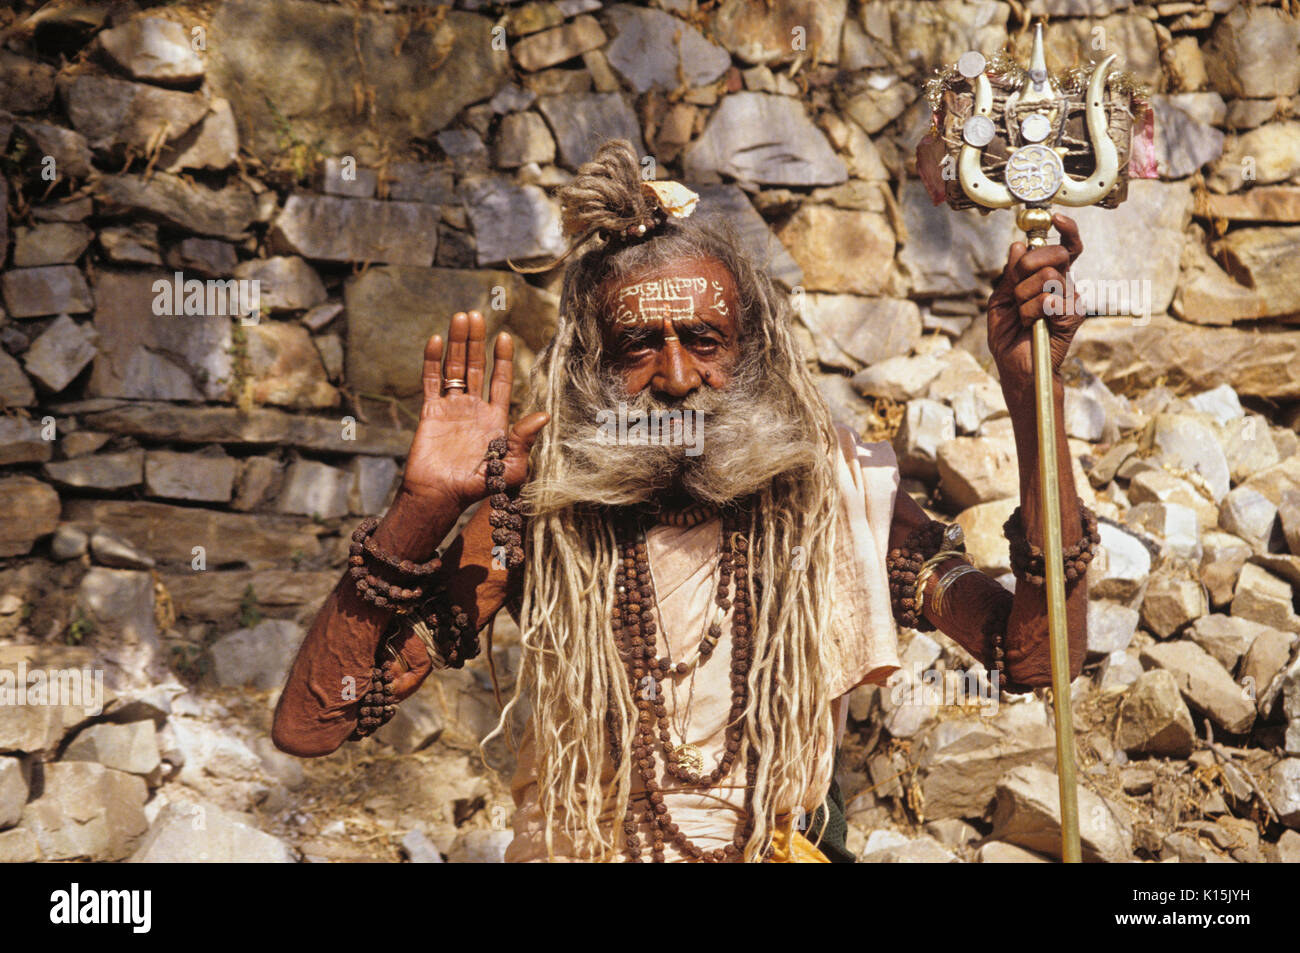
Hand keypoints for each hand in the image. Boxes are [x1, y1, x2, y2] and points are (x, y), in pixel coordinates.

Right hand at [401, 310, 548, 510]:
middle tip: (477, 314)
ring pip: (455, 368)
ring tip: (460, 317)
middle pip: (476, 367)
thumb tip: (545, 415)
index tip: (504, 336)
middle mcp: (474, 409)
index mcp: (495, 419)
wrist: (441, 496)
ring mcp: (451, 408)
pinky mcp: (430, 412)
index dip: (502, 359)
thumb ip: (524, 439)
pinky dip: (433, 360)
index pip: (500, 381)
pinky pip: (431, 381)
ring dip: (458, 343)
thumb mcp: (510, 466)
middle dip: (477, 341)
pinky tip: (436, 340)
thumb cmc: (478, 486)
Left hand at [987, 213, 1087, 393]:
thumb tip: (1018, 246)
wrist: (1015, 366)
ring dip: (1023, 296)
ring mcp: (1071, 299)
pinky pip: (1048, 300)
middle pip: (1056, 253)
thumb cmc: (1008, 334)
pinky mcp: (1073, 316)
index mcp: (1049, 276)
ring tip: (1022, 314)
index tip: (1055, 218)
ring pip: (1047, 276)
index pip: (1066, 246)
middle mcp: (1065, 284)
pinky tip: (1031, 324)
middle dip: (1029, 264)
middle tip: (1018, 286)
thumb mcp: (1000, 299)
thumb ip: (1010, 274)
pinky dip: (1030, 312)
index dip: (1066, 229)